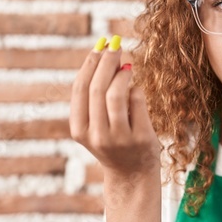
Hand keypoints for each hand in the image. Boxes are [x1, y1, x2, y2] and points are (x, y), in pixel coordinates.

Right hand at [69, 35, 159, 178]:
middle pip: (98, 88)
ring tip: (128, 66)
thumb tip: (104, 53)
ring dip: (123, 74)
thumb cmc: (113, 140)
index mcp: (80, 129)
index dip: (90, 64)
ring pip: (117, 94)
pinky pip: (138, 101)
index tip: (99, 46)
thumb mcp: (95, 123)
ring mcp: (119, 138)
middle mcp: (97, 135)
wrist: (132, 174)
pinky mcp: (141, 138)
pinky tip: (135, 90)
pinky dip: (136, 90)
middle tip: (116, 46)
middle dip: (107, 62)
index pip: (80, 89)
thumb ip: (95, 95)